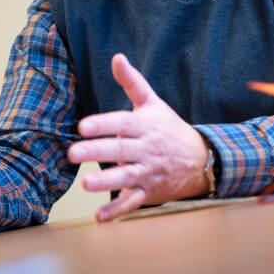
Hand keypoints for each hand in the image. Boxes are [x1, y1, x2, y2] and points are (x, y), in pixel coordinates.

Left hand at [68, 54, 209, 220]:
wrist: (200, 158)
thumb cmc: (168, 128)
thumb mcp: (152, 103)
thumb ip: (132, 82)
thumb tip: (117, 57)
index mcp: (145, 125)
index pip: (123, 123)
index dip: (103, 124)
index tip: (83, 126)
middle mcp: (147, 148)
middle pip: (121, 150)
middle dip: (97, 152)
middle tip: (73, 153)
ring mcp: (149, 171)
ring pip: (127, 177)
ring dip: (106, 182)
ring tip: (86, 184)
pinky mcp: (150, 191)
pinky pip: (134, 201)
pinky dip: (118, 210)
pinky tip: (101, 217)